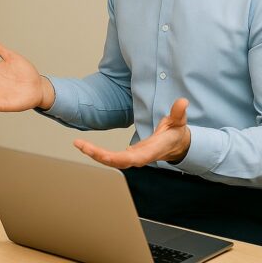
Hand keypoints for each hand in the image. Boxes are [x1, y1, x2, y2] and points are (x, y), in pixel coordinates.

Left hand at [74, 98, 190, 168]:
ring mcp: (133, 157)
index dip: (118, 158)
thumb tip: (182, 101)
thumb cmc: (177, 134)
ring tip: (78, 144)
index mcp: (151, 151)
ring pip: (111, 160)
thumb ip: (178, 113)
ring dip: (94, 153)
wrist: (178, 145)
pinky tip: (85, 147)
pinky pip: (111, 157)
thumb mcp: (179, 122)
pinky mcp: (128, 155)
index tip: (104, 156)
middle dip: (98, 155)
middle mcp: (140, 157)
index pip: (134, 158)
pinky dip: (97, 153)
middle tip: (81, 145)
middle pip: (116, 161)